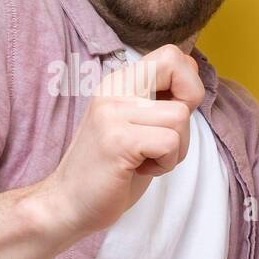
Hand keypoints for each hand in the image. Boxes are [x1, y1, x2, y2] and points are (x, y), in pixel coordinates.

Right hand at [40, 43, 204, 236]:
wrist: (67, 204)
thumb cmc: (109, 170)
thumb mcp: (136, 125)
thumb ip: (159, 100)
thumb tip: (191, 72)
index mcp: (118, 83)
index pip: (170, 54)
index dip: (187, 82)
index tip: (172, 113)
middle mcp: (113, 89)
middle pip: (176, 65)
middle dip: (190, 101)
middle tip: (167, 133)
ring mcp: (112, 113)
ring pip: (180, 115)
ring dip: (177, 147)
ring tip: (147, 159)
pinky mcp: (117, 140)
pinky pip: (170, 142)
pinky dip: (166, 163)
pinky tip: (140, 169)